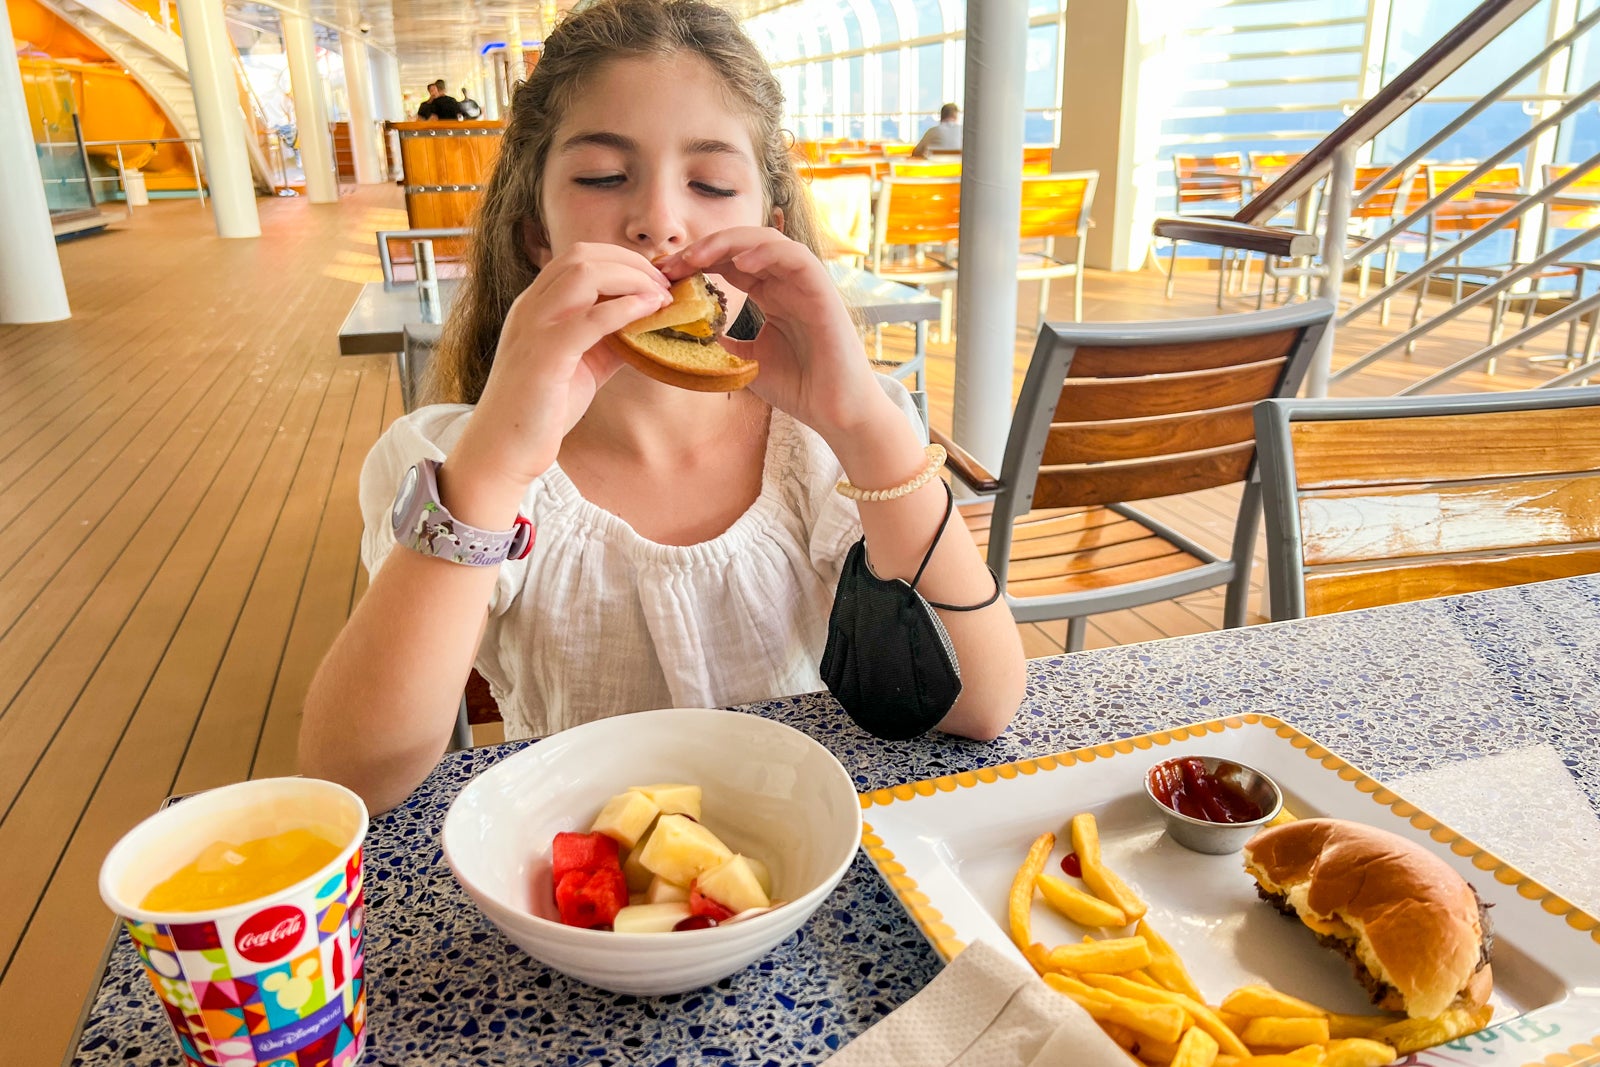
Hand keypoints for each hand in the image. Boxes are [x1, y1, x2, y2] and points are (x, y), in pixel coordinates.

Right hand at [451, 244, 671, 496]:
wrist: (503, 450)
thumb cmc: (541, 409)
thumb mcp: (583, 365)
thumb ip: (610, 340)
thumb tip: (649, 323)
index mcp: (536, 305)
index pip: (579, 259)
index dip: (622, 260)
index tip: (656, 279)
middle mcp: (531, 307)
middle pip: (583, 256)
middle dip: (632, 262)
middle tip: (666, 284)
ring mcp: (534, 327)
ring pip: (584, 274)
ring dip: (632, 279)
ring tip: (661, 296)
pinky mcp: (543, 355)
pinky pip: (588, 319)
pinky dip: (623, 308)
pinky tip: (648, 311)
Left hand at [656, 229, 896, 441]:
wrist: (836, 413)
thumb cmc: (800, 388)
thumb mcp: (746, 361)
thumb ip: (722, 342)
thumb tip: (686, 331)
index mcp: (770, 294)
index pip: (728, 264)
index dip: (695, 263)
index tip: (664, 275)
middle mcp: (787, 283)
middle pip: (742, 245)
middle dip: (703, 249)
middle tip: (670, 264)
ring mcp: (805, 284)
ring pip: (767, 241)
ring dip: (728, 243)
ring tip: (696, 257)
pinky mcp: (823, 291)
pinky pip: (795, 257)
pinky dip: (767, 253)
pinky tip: (739, 263)